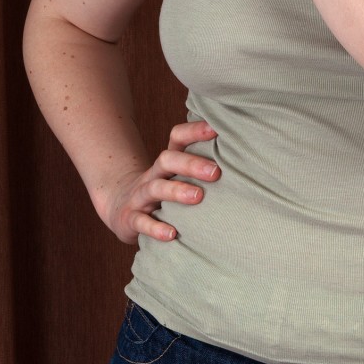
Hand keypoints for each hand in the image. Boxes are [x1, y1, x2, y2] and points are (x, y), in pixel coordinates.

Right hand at [104, 119, 220, 243]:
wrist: (120, 207)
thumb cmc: (161, 191)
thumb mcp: (176, 176)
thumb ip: (201, 167)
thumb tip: (243, 157)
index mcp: (167, 163)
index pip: (177, 138)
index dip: (194, 131)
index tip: (217, 129)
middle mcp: (153, 175)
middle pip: (167, 160)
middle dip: (190, 164)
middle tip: (216, 172)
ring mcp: (140, 196)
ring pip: (155, 189)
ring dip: (177, 191)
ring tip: (198, 197)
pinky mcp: (131, 219)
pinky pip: (142, 222)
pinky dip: (156, 228)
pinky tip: (172, 234)